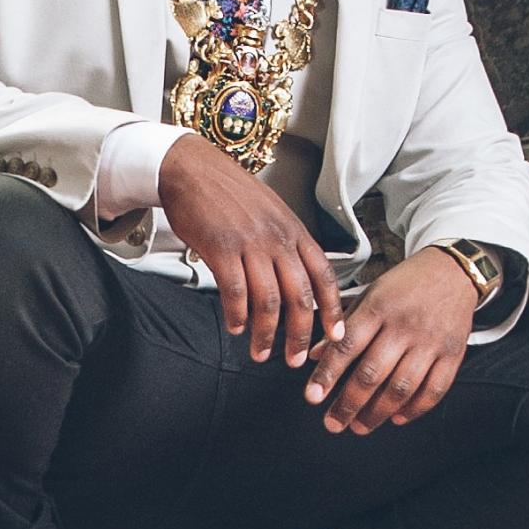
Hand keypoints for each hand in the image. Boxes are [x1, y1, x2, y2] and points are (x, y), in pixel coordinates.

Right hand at [158, 134, 346, 365]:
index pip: (323, 275)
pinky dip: (237, 315)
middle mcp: (277, 238)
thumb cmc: (229, 193)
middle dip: (300, 334)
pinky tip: (235, 327)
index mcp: (293, 231)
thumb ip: (286, 243)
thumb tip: (299, 278)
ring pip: (268, 299)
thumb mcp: (271, 212)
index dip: (332, 309)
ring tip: (260, 352)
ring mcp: (251, 243)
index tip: (335, 336)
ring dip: (265, 333)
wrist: (193, 169)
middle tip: (294, 359)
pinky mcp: (222, 248)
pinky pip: (235, 290)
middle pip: (299, 295)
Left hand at [303, 249, 477, 433]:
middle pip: (373, 373)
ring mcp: (431, 342)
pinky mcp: (453, 354)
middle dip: (349, 404)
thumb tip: (314, 355)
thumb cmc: (404, 285)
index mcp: (378, 307)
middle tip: (332, 424)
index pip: (347, 345)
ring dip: (378, 412)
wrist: (453, 270)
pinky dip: (415, 409)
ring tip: (359, 427)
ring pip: (402, 387)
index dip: (328, 373)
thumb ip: (344, 325)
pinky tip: (396, 418)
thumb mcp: (370, 294)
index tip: (312, 397)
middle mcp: (404, 326)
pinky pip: (435, 389)